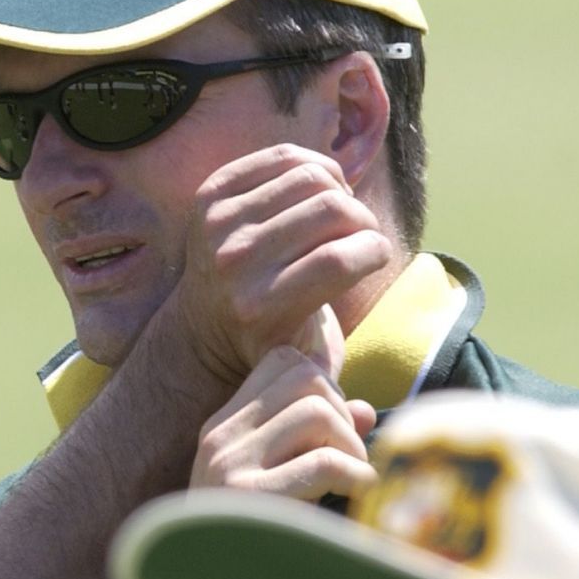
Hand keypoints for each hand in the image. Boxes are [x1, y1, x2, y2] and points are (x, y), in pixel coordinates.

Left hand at [170, 144, 394, 383]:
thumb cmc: (274, 346)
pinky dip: (311, 168)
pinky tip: (314, 193)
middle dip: (363, 221)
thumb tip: (356, 419)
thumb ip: (335, 390)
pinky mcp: (211, 195)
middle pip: (334, 209)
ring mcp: (218, 224)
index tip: (375, 258)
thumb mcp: (309, 373)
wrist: (202, 327)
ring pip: (313, 176)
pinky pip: (283, 158)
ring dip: (340, 192)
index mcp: (263, 305)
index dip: (376, 251)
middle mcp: (235, 261)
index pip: (346, 256)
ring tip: (338, 216)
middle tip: (359, 236)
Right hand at [190, 315, 376, 498]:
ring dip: (351, 445)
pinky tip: (359, 494)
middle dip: (341, 411)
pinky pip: (324, 462)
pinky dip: (358, 476)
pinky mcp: (251, 498)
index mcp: (221, 426)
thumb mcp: (283, 481)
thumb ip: (319, 442)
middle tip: (349, 456)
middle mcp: (219, 437)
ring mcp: (229, 465)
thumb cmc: (258, 530)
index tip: (332, 431)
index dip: (322, 385)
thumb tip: (365, 410)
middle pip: (304, 377)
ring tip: (353, 480)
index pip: (280, 361)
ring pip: (317, 412)